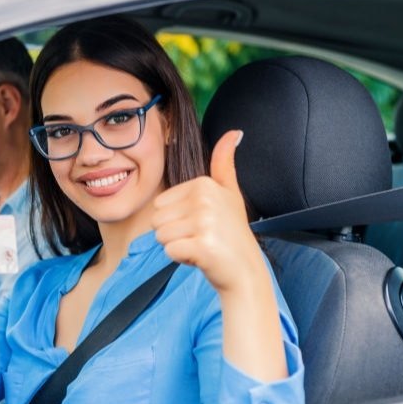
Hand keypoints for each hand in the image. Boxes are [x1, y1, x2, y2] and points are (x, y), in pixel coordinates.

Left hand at [151, 130, 265, 294]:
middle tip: (201, 236)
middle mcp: (205, 200)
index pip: (160, 203)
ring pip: (160, 236)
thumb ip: (224, 163)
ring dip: (177, 246)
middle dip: (174, 233)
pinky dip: (181, 258)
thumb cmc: (232, 233)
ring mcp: (205, 223)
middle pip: (156, 219)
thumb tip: (234, 132)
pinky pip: (170, 251)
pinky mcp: (202, 246)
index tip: (201, 223)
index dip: (176, 218)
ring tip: (201, 245)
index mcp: (204, 184)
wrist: (246, 271)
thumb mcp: (229, 193)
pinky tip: (201, 257)